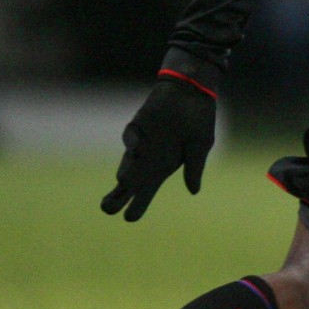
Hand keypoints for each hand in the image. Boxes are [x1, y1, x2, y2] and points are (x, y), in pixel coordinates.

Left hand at [101, 77, 216, 221]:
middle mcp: (149, 158)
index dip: (138, 204)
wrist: (191, 89)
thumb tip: (193, 192)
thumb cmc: (198, 117)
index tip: (128, 219)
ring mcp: (142, 142)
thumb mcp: (201, 145)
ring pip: (127, 162)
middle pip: (131, 182)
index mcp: (164, 166)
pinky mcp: (137, 125)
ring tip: (121, 183)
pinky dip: (133, 143)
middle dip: (118, 196)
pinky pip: (131, 137)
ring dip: (123, 173)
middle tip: (107, 210)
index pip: (148, 190)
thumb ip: (195, 167)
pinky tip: (137, 149)